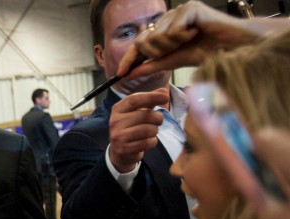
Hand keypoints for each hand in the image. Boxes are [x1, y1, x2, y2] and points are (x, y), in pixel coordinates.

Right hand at [108, 89, 167, 173]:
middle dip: (158, 117)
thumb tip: (163, 91)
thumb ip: (149, 100)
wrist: (120, 150)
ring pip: (148, 130)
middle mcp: (115, 122)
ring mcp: (118, 136)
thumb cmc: (131, 127)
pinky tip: (148, 141)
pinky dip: (153, 141)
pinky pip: (147, 143)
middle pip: (145, 115)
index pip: (134, 99)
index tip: (166, 97)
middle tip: (159, 120)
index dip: (151, 97)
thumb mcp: (137, 111)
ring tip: (152, 131)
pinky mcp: (124, 149)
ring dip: (155, 131)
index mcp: (117, 109)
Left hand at [118, 0, 265, 78]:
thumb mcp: (174, 61)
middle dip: (155, 53)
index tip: (120, 74)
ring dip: (173, 45)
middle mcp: (169, 18)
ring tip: (191, 40)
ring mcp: (179, 11)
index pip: (140, 43)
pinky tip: (197, 32)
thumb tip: (130, 73)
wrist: (233, 47)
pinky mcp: (189, 8)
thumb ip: (152, 65)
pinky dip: (183, 37)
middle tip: (174, 50)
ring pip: (157, 36)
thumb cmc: (207, 52)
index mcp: (165, 30)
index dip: (129, 58)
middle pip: (144, 40)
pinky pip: (173, 30)